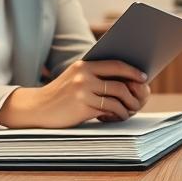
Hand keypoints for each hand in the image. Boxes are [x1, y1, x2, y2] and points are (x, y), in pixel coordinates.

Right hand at [0, 60, 149, 127]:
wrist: (37, 109)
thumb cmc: (61, 96)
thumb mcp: (75, 79)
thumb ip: (95, 77)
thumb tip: (126, 81)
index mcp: (84, 65)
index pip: (115, 64)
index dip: (132, 70)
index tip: (144, 77)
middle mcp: (84, 75)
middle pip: (119, 81)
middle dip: (134, 91)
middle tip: (139, 99)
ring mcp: (83, 90)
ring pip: (117, 96)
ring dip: (128, 105)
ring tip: (130, 110)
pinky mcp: (82, 106)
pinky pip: (109, 109)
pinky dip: (118, 114)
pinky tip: (118, 116)